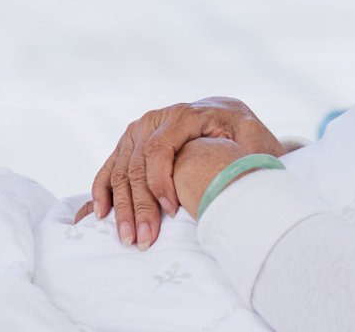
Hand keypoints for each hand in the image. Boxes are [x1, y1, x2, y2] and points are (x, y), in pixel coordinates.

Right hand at [70, 97, 281, 246]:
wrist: (224, 115)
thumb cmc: (241, 133)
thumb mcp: (253, 135)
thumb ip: (250, 150)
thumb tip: (244, 171)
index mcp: (182, 115)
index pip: (159, 150)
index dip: (161, 183)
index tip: (172, 213)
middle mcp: (154, 119)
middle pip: (136, 165)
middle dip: (138, 206)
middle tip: (143, 239)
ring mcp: (137, 131)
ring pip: (120, 170)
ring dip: (121, 207)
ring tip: (127, 238)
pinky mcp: (129, 143)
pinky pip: (109, 167)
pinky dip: (102, 191)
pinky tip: (102, 214)